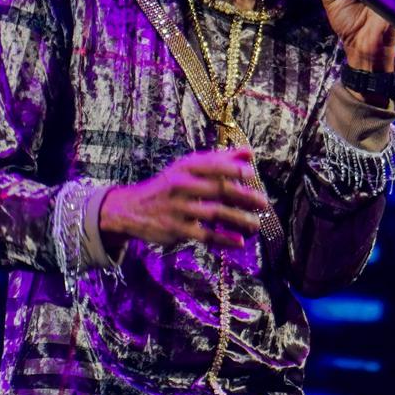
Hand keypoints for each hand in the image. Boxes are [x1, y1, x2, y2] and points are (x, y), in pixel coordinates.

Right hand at [99, 147, 268, 249]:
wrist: (132, 209)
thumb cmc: (168, 186)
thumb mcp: (187, 168)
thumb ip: (219, 160)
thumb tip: (249, 152)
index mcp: (186, 167)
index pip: (214, 165)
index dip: (234, 169)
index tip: (252, 174)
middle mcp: (181, 185)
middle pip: (219, 189)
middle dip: (244, 196)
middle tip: (263, 203)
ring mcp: (178, 208)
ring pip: (215, 213)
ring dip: (239, 219)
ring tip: (256, 225)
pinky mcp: (176, 229)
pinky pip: (205, 235)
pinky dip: (223, 239)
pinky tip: (239, 241)